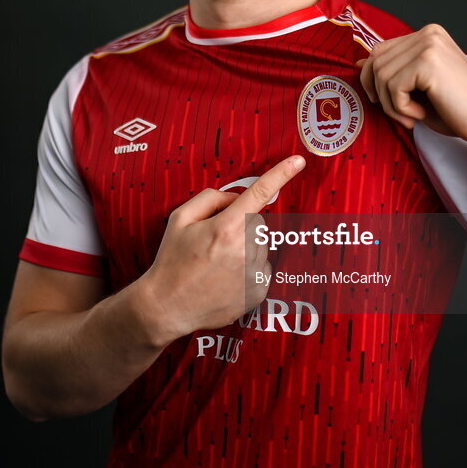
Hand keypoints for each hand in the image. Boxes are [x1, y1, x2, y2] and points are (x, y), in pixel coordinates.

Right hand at [140, 155, 305, 340]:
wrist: (168, 306)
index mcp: (226, 227)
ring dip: (246, 246)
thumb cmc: (172, 260)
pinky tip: (227, 277)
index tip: (298, 161)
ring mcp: (253, 273)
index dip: (281, 174)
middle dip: (242, 224)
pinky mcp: (259, 291)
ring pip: (262, 244)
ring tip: (218, 263)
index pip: (259, 193)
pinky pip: (263, 266)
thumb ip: (210, 198)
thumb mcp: (180, 219)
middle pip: (258, 222)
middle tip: (215, 240)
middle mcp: (244, 249)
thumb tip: (237, 198)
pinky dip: (249, 267)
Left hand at [355, 24, 466, 147]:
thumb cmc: (457, 109)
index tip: (388, 103)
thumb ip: (393, 72)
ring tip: (414, 116)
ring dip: (391, 104)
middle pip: (376, 61)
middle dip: (381, 94)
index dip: (374, 79)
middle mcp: (428, 33)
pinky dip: (400, 108)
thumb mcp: (418, 88)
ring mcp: (429, 44)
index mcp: (428, 35)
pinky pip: (393, 87)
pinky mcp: (428, 62)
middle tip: (402, 115)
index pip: (380, 50)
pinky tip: (421, 114)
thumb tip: (359, 63)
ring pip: (381, 75)